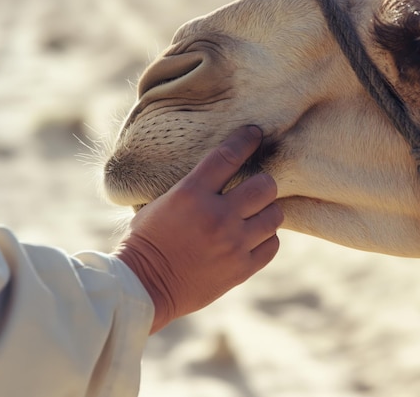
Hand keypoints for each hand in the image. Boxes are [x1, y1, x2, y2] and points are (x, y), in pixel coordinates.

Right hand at [115, 126, 282, 333]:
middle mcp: (217, 216)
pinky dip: (266, 238)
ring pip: (275, 215)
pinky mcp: (241, 268)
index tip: (255, 134)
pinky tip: (255, 237)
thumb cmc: (148, 240)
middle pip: (265, 185)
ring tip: (256, 214)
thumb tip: (220, 170)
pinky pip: (272, 244)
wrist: (144, 286)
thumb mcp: (161, 202)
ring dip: (267, 211)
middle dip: (264, 183)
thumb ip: (193, 187)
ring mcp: (233, 244)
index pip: (228, 156)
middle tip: (256, 188)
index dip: (246, 140)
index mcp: (191, 194)